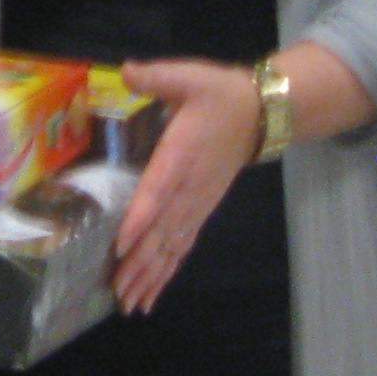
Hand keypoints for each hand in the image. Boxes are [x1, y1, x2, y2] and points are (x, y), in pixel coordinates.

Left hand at [106, 56, 266, 313]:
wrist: (260, 113)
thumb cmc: (218, 94)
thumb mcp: (188, 75)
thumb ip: (157, 76)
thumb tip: (127, 71)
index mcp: (182, 155)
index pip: (159, 190)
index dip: (141, 217)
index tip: (122, 244)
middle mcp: (190, 188)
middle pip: (162, 232)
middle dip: (139, 264)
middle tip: (116, 292)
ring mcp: (197, 205)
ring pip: (171, 247)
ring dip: (150, 276)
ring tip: (129, 304)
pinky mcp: (200, 212)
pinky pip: (182, 247)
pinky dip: (166, 272)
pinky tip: (150, 294)